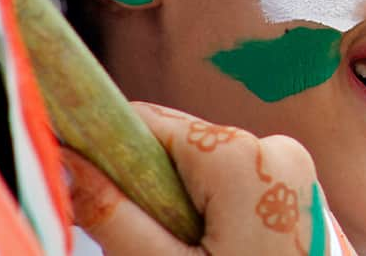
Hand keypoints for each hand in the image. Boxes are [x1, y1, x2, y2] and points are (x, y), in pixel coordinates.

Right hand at [64, 102, 354, 254]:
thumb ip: (113, 216)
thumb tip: (65, 161)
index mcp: (243, 158)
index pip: (151, 123)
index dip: (105, 144)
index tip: (71, 164)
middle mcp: (275, 148)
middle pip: (180, 146)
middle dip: (147, 186)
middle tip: (143, 245)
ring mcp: (294, 169)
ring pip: (207, 168)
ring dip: (179, 203)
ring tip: (188, 254)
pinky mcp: (299, 191)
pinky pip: (239, 183)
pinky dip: (213, 210)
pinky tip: (215, 251)